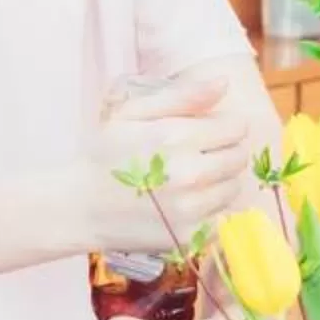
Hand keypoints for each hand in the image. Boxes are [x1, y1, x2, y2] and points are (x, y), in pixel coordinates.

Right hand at [87, 81, 253, 247]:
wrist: (79, 207)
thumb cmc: (104, 154)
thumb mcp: (133, 113)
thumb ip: (182, 96)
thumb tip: (224, 83)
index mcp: (176, 137)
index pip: (236, 127)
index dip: (223, 125)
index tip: (205, 130)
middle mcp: (189, 174)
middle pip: (239, 157)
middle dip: (224, 151)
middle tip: (196, 154)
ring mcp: (191, 209)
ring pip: (233, 188)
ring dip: (219, 181)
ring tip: (188, 179)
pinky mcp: (189, 236)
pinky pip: (221, 218)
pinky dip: (208, 210)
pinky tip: (183, 204)